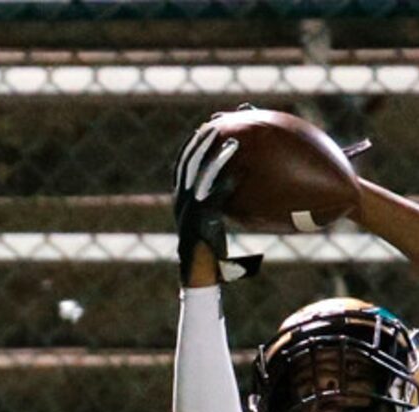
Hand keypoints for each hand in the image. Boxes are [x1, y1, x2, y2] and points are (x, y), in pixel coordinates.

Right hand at [173, 116, 261, 283]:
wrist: (200, 279)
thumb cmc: (211, 257)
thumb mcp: (215, 226)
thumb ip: (220, 206)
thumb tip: (238, 187)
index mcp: (182, 200)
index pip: (183, 165)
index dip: (192, 145)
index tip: (205, 129)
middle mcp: (181, 202)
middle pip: (188, 162)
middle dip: (201, 142)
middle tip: (217, 124)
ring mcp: (188, 211)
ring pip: (199, 175)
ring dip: (214, 156)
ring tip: (231, 141)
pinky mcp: (198, 222)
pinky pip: (211, 197)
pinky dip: (224, 184)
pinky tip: (238, 175)